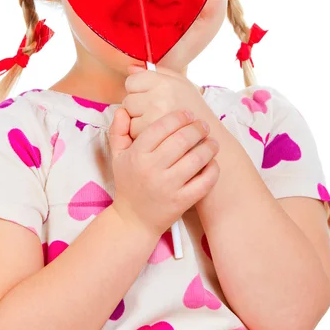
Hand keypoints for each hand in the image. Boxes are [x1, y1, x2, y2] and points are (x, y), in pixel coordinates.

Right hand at [107, 106, 219, 236]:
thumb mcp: (117, 157)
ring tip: (212, 142)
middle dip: (197, 128)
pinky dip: (213, 170)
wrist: (133, 220)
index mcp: (137, 154)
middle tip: (204, 126)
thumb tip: (122, 109)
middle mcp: (151, 169)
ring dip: (209, 147)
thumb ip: (118, 131)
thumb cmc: (128, 183)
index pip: (161, 127)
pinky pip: (204, 182)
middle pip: (182, 140)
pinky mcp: (181, 202)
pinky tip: (213, 162)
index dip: (179, 117)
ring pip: (196, 159)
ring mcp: (168, 186)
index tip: (188, 114)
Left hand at [123, 64, 212, 139]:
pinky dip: (142, 135)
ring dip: (138, 122)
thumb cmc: (193, 107)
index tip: (149, 95)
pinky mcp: (155, 136)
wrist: (210, 134)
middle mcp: (159, 98)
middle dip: (136, 107)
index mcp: (164, 82)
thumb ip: (155, 72)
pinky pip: (134, 133)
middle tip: (155, 111)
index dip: (137, 89)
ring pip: (129, 119)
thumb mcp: (180, 82)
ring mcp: (156, 117)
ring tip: (157, 122)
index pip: (131, 81)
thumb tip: (130, 67)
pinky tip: (158, 133)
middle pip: (128, 101)